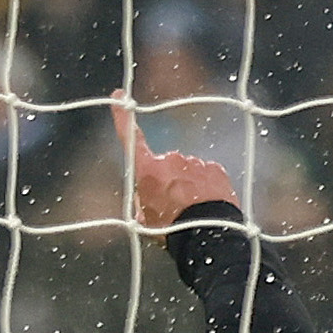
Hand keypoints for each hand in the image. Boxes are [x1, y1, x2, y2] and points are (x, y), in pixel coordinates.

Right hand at [112, 94, 237, 230]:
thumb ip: (142, 201)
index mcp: (147, 171)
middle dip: (166, 180)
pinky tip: (205, 204)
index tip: (118, 98)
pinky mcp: (214, 168)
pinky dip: (204, 186)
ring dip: (187, 185)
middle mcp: (170, 160)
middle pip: (163, 166)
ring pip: (186, 171)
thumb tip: (145, 194)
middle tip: (171, 206)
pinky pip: (205, 174)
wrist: (206, 234)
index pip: (130, 139)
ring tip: (191, 209)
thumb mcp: (144, 220)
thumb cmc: (170, 230)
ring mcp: (194, 162)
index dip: (123, 118)